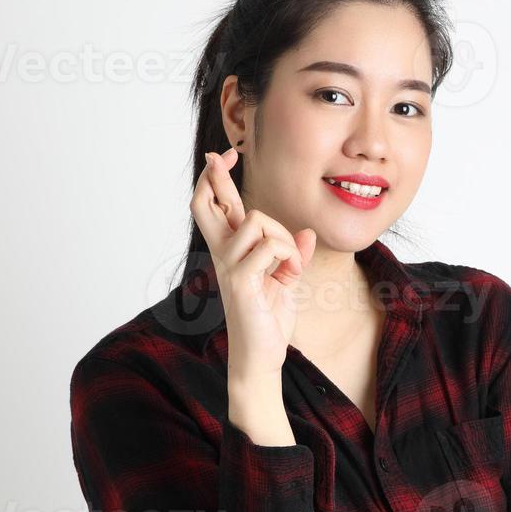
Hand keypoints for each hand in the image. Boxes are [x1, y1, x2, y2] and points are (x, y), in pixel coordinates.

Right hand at [190, 146, 317, 381]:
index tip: (223, 156)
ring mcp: (229, 267)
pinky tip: (291, 275)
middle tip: (223, 160)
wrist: (263, 355)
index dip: (216, 178)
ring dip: (285, 238)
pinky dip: (290, 257)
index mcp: (232, 251)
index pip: (214, 207)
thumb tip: (306, 232)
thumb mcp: (285, 280)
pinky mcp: (241, 281)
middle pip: (204, 204)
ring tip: (290, 265)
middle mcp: (223, 255)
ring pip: (258, 222)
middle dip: (216, 177)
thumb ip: (292, 255)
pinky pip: (270, 247)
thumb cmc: (269, 319)